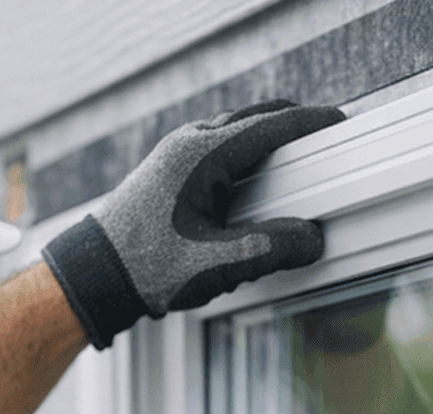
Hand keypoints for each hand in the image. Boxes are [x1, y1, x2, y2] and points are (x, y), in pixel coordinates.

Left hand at [43, 100, 345, 347]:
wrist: (95, 275)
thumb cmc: (146, 269)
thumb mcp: (217, 265)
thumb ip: (270, 248)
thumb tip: (311, 239)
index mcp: (201, 156)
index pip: (270, 127)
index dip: (309, 124)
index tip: (337, 124)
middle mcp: (188, 144)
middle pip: (254, 119)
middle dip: (292, 126)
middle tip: (324, 140)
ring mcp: (176, 154)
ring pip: (235, 132)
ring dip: (268, 140)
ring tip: (298, 160)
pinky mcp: (170, 171)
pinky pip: (219, 149)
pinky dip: (247, 155)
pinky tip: (257, 181)